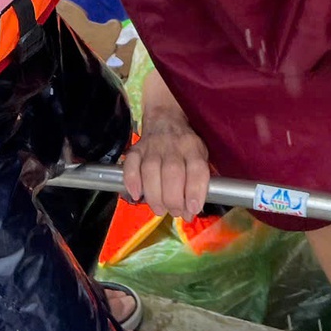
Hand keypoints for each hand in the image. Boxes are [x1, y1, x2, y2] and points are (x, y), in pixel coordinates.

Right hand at [122, 67, 209, 218]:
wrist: (165, 118)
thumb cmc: (185, 146)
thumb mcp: (200, 156)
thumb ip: (197, 181)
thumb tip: (190, 211)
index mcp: (193, 147)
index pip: (197, 169)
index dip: (195, 191)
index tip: (193, 209)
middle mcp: (173, 146)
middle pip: (172, 173)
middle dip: (173, 199)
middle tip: (175, 212)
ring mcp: (152, 146)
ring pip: (151, 171)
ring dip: (154, 195)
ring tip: (160, 209)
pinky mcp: (135, 149)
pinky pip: (130, 164)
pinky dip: (131, 181)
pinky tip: (136, 194)